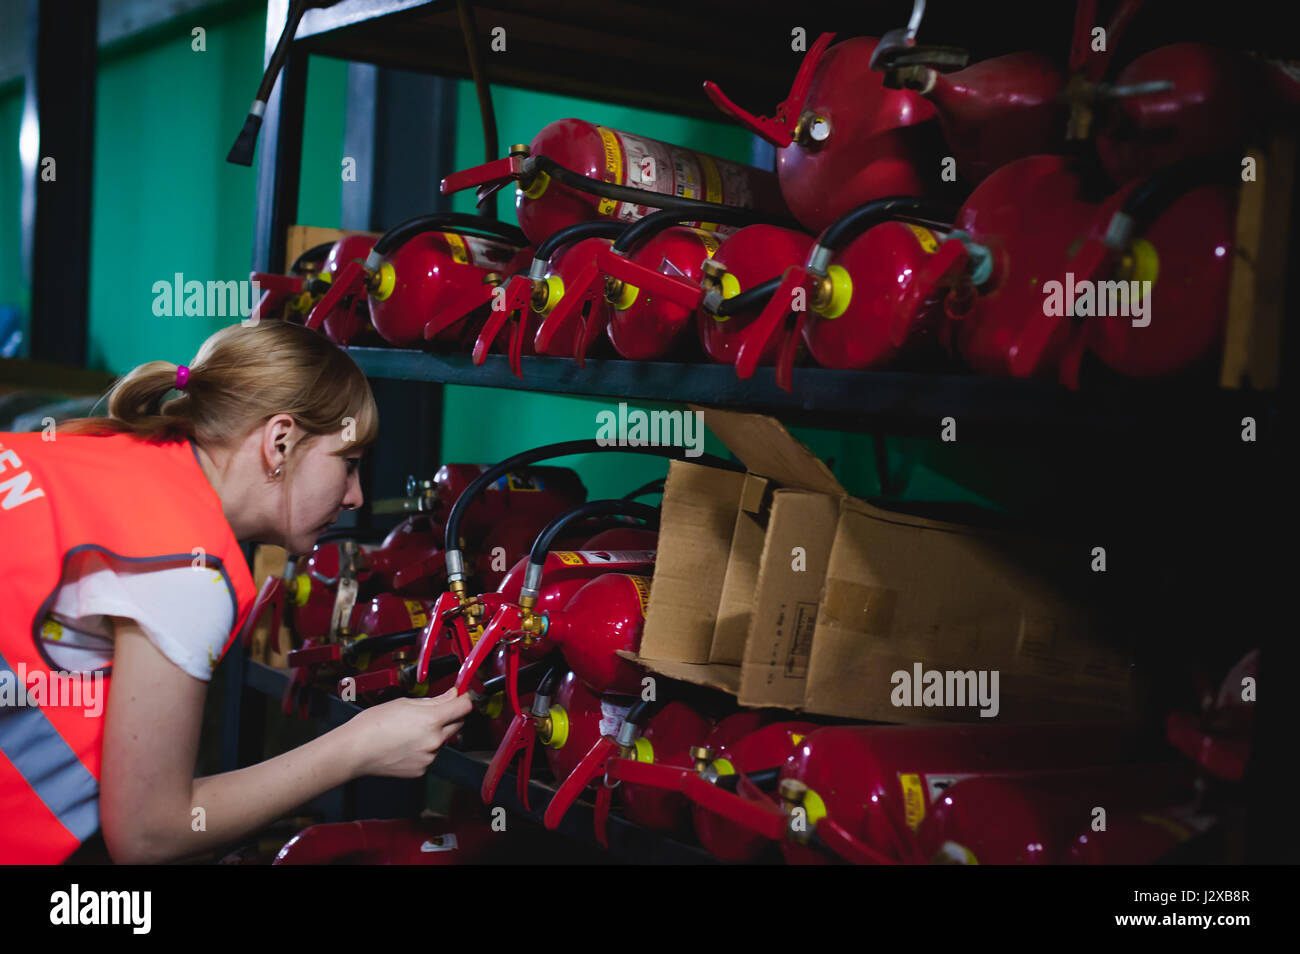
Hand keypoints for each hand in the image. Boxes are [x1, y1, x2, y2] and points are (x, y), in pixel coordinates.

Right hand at [345, 689, 474, 777]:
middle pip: (457, 724)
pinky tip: (405, 745)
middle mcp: (435, 740)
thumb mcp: (405, 703)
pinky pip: (430, 755)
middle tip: (431, 712)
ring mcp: (429, 758)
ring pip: (442, 740)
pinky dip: (423, 749)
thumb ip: (433, 701)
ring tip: (409, 731)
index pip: (464, 707)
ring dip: (435, 734)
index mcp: (432, 720)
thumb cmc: (374, 723)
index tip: (462, 696)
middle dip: (450, 716)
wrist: (355, 750)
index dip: (464, 699)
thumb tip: (452, 695)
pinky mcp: (421, 770)